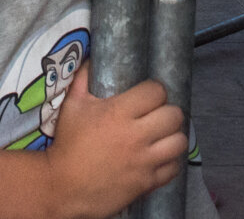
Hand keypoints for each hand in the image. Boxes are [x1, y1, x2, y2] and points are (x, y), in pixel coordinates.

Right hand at [41, 74, 187, 218]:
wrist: (63, 186)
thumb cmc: (68, 144)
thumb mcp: (72, 105)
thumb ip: (84, 78)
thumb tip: (93, 58)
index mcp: (118, 113)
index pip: (156, 91)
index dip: (155, 90)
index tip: (149, 95)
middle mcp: (136, 135)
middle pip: (174, 115)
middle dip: (168, 111)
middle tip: (158, 115)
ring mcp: (144, 161)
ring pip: (179, 142)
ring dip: (173, 136)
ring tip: (164, 136)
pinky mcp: (147, 182)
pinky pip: (173, 168)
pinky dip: (170, 161)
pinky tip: (161, 157)